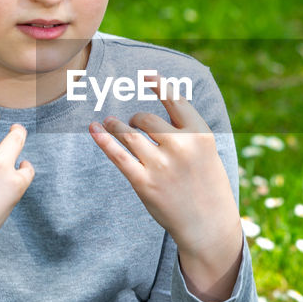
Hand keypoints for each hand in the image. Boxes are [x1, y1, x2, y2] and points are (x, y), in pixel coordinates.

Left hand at [89, 94, 241, 301]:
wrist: (208, 225)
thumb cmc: (207, 185)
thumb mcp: (206, 152)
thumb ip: (186, 131)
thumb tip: (155, 109)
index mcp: (200, 134)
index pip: (174, 99)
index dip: (157, 84)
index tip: (145, 76)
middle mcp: (180, 146)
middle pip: (145, 118)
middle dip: (135, 120)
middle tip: (133, 124)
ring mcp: (161, 165)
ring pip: (128, 134)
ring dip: (115, 126)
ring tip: (109, 123)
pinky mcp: (144, 183)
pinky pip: (118, 155)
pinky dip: (103, 140)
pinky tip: (94, 130)